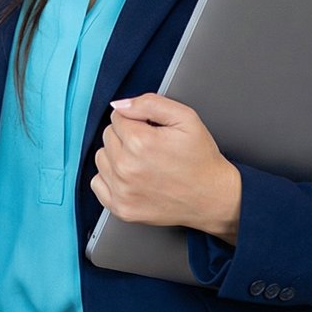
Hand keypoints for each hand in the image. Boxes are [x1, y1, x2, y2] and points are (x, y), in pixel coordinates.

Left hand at [89, 93, 240, 243]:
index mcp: (140, 142)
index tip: (152, 131)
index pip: (117, 117)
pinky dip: (110, 179)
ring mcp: (122, 190)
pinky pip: (97, 183)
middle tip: (151, 148)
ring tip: (143, 163)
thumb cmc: (201, 159)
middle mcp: (126, 167)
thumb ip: (150, 103)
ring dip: (116, 157)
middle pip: (108, 136)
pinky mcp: (121, 208)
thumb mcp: (186, 118)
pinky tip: (131, 179)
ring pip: (101, 158)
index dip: (136, 121)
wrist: (213, 197)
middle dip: (126, 137)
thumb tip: (120, 105)